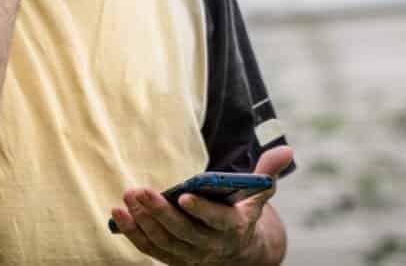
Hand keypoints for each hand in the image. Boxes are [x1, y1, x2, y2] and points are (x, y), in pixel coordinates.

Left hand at [110, 147, 292, 264]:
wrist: (238, 251)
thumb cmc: (244, 212)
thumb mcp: (259, 194)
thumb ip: (267, 173)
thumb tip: (287, 150)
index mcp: (233, 228)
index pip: (217, 221)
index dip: (202, 210)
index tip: (184, 194)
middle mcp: (211, 246)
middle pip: (183, 232)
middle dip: (161, 213)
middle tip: (141, 190)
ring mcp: (189, 256)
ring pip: (164, 242)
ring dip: (143, 221)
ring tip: (129, 196)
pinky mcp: (173, 259)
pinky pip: (150, 249)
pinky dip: (133, 233)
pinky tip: (118, 213)